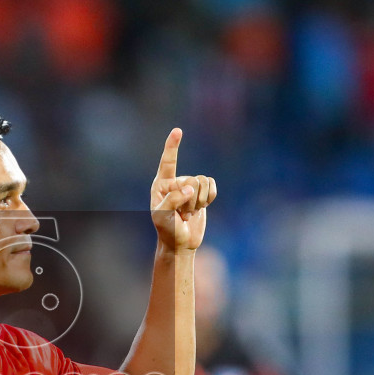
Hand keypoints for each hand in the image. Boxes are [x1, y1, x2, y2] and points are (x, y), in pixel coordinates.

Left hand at [149, 128, 215, 251]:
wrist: (181, 243)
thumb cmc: (168, 231)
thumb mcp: (163, 217)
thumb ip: (173, 200)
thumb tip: (190, 187)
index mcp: (161, 184)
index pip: (167, 162)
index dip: (172, 146)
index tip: (178, 131)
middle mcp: (175, 182)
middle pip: (193, 180)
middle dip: (191, 200)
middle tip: (181, 214)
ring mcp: (190, 186)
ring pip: (203, 183)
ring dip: (199, 202)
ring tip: (188, 213)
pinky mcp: (202, 193)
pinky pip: (212, 186)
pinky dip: (210, 198)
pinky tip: (201, 207)